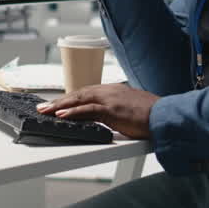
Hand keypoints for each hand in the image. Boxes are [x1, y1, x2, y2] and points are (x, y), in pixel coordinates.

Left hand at [37, 83, 158, 139]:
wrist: (166, 115)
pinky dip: (73, 112)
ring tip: (45, 111)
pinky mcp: (112, 110)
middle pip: (77, 95)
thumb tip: (105, 117)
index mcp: (112, 90)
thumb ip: (116, 110)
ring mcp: (109, 99)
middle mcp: (108, 91)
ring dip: (59, 106)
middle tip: (42, 107)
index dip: (69, 99)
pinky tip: (61, 115)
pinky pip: (88, 110)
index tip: (56, 104)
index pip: (85, 93)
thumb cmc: (151, 115)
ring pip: (78, 100)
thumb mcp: (129, 109)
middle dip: (59, 101)